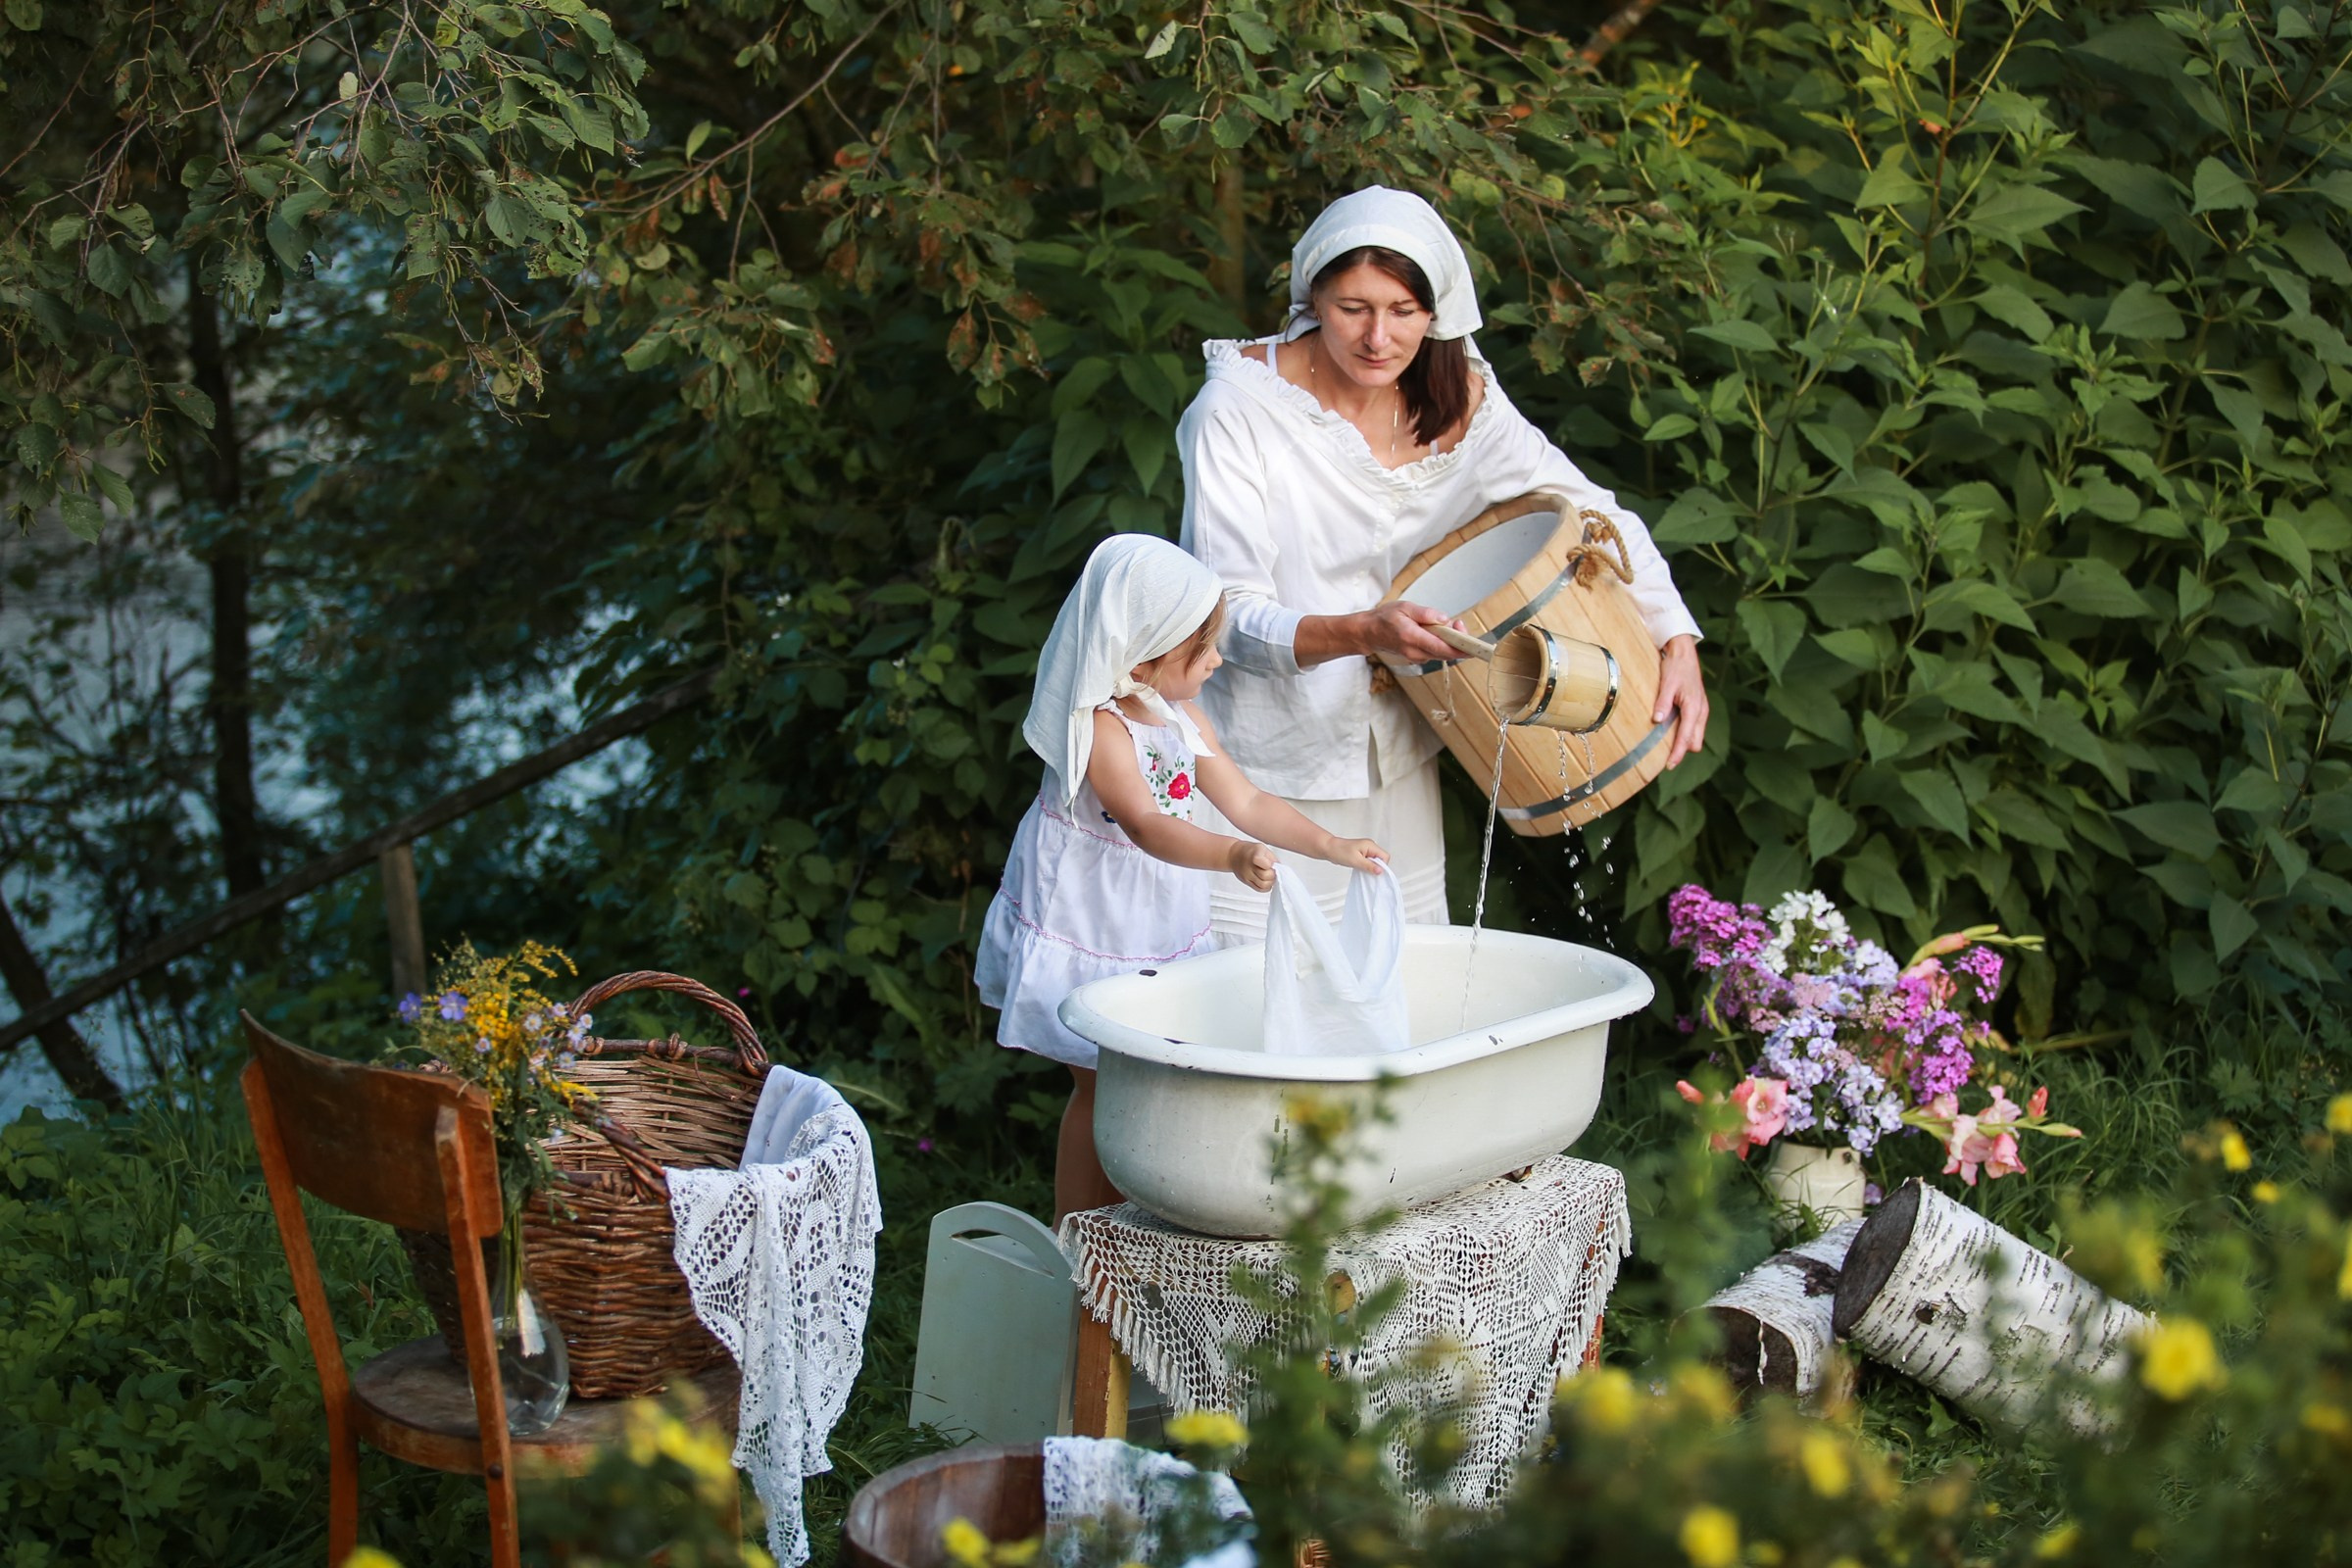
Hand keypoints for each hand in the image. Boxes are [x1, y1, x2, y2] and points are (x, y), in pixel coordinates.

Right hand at [1227, 840, 1278, 892]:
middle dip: (1272, 875)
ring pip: (1263, 885)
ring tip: (1270, 876)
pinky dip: (1266, 887)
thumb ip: (1271, 858)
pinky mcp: (1246, 882)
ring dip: (1270, 882)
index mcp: (1254, 855)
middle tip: (1272, 870)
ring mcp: (1246, 876)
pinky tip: (1266, 881)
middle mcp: (1249, 867)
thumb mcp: (1262, 848)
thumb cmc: (1250, 851)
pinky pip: (1259, 889)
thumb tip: (1280, 869)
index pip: (1265, 865)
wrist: (1234, 855)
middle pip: (1265, 876)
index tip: (1271, 863)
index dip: (1271, 865)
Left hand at [1325, 837, 1389, 873]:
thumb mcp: (1356, 861)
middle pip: (1381, 859)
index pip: (1385, 856)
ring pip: (1375, 861)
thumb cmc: (1340, 852)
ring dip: (1370, 867)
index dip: (1382, 866)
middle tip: (1366, 871)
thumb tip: (1380, 871)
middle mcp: (1370, 846)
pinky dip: (1366, 866)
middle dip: (1376, 867)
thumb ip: (1369, 866)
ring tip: (1361, 869)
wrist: (1328, 849)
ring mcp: (1366, 850)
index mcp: (1370, 845)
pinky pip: (1369, 861)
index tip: (1374, 872)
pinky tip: (1360, 868)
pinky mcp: (1361, 854)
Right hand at [1353, 602, 1463, 664]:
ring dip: (1450, 642)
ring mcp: (1416, 657)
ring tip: (1447, 626)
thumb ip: (1426, 613)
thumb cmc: (1384, 618)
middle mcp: (1415, 652)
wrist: (1368, 633)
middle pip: (1446, 653)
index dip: (1461, 648)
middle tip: (1458, 624)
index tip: (1473, 643)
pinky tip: (1438, 633)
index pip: (1442, 648)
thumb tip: (1444, 619)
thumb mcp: (1405, 607)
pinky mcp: (1417, 658)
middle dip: (1459, 641)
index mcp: (1412, 638)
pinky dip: (1442, 644)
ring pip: (1442, 653)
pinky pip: (1435, 652)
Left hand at [1654, 634, 1709, 768]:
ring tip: (1667, 747)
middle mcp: (1701, 711)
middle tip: (1665, 758)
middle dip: (1682, 750)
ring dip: (1684, 742)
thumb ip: (1662, 703)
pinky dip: (1686, 733)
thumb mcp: (1667, 684)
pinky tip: (1672, 732)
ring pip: (1696, 735)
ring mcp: (1702, 710)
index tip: (1669, 765)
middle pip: (1695, 742)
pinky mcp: (1699, 707)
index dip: (1678, 753)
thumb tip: (1657, 720)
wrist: (1684, 653)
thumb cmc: (1676, 667)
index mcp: (1695, 708)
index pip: (1687, 738)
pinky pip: (1695, 727)